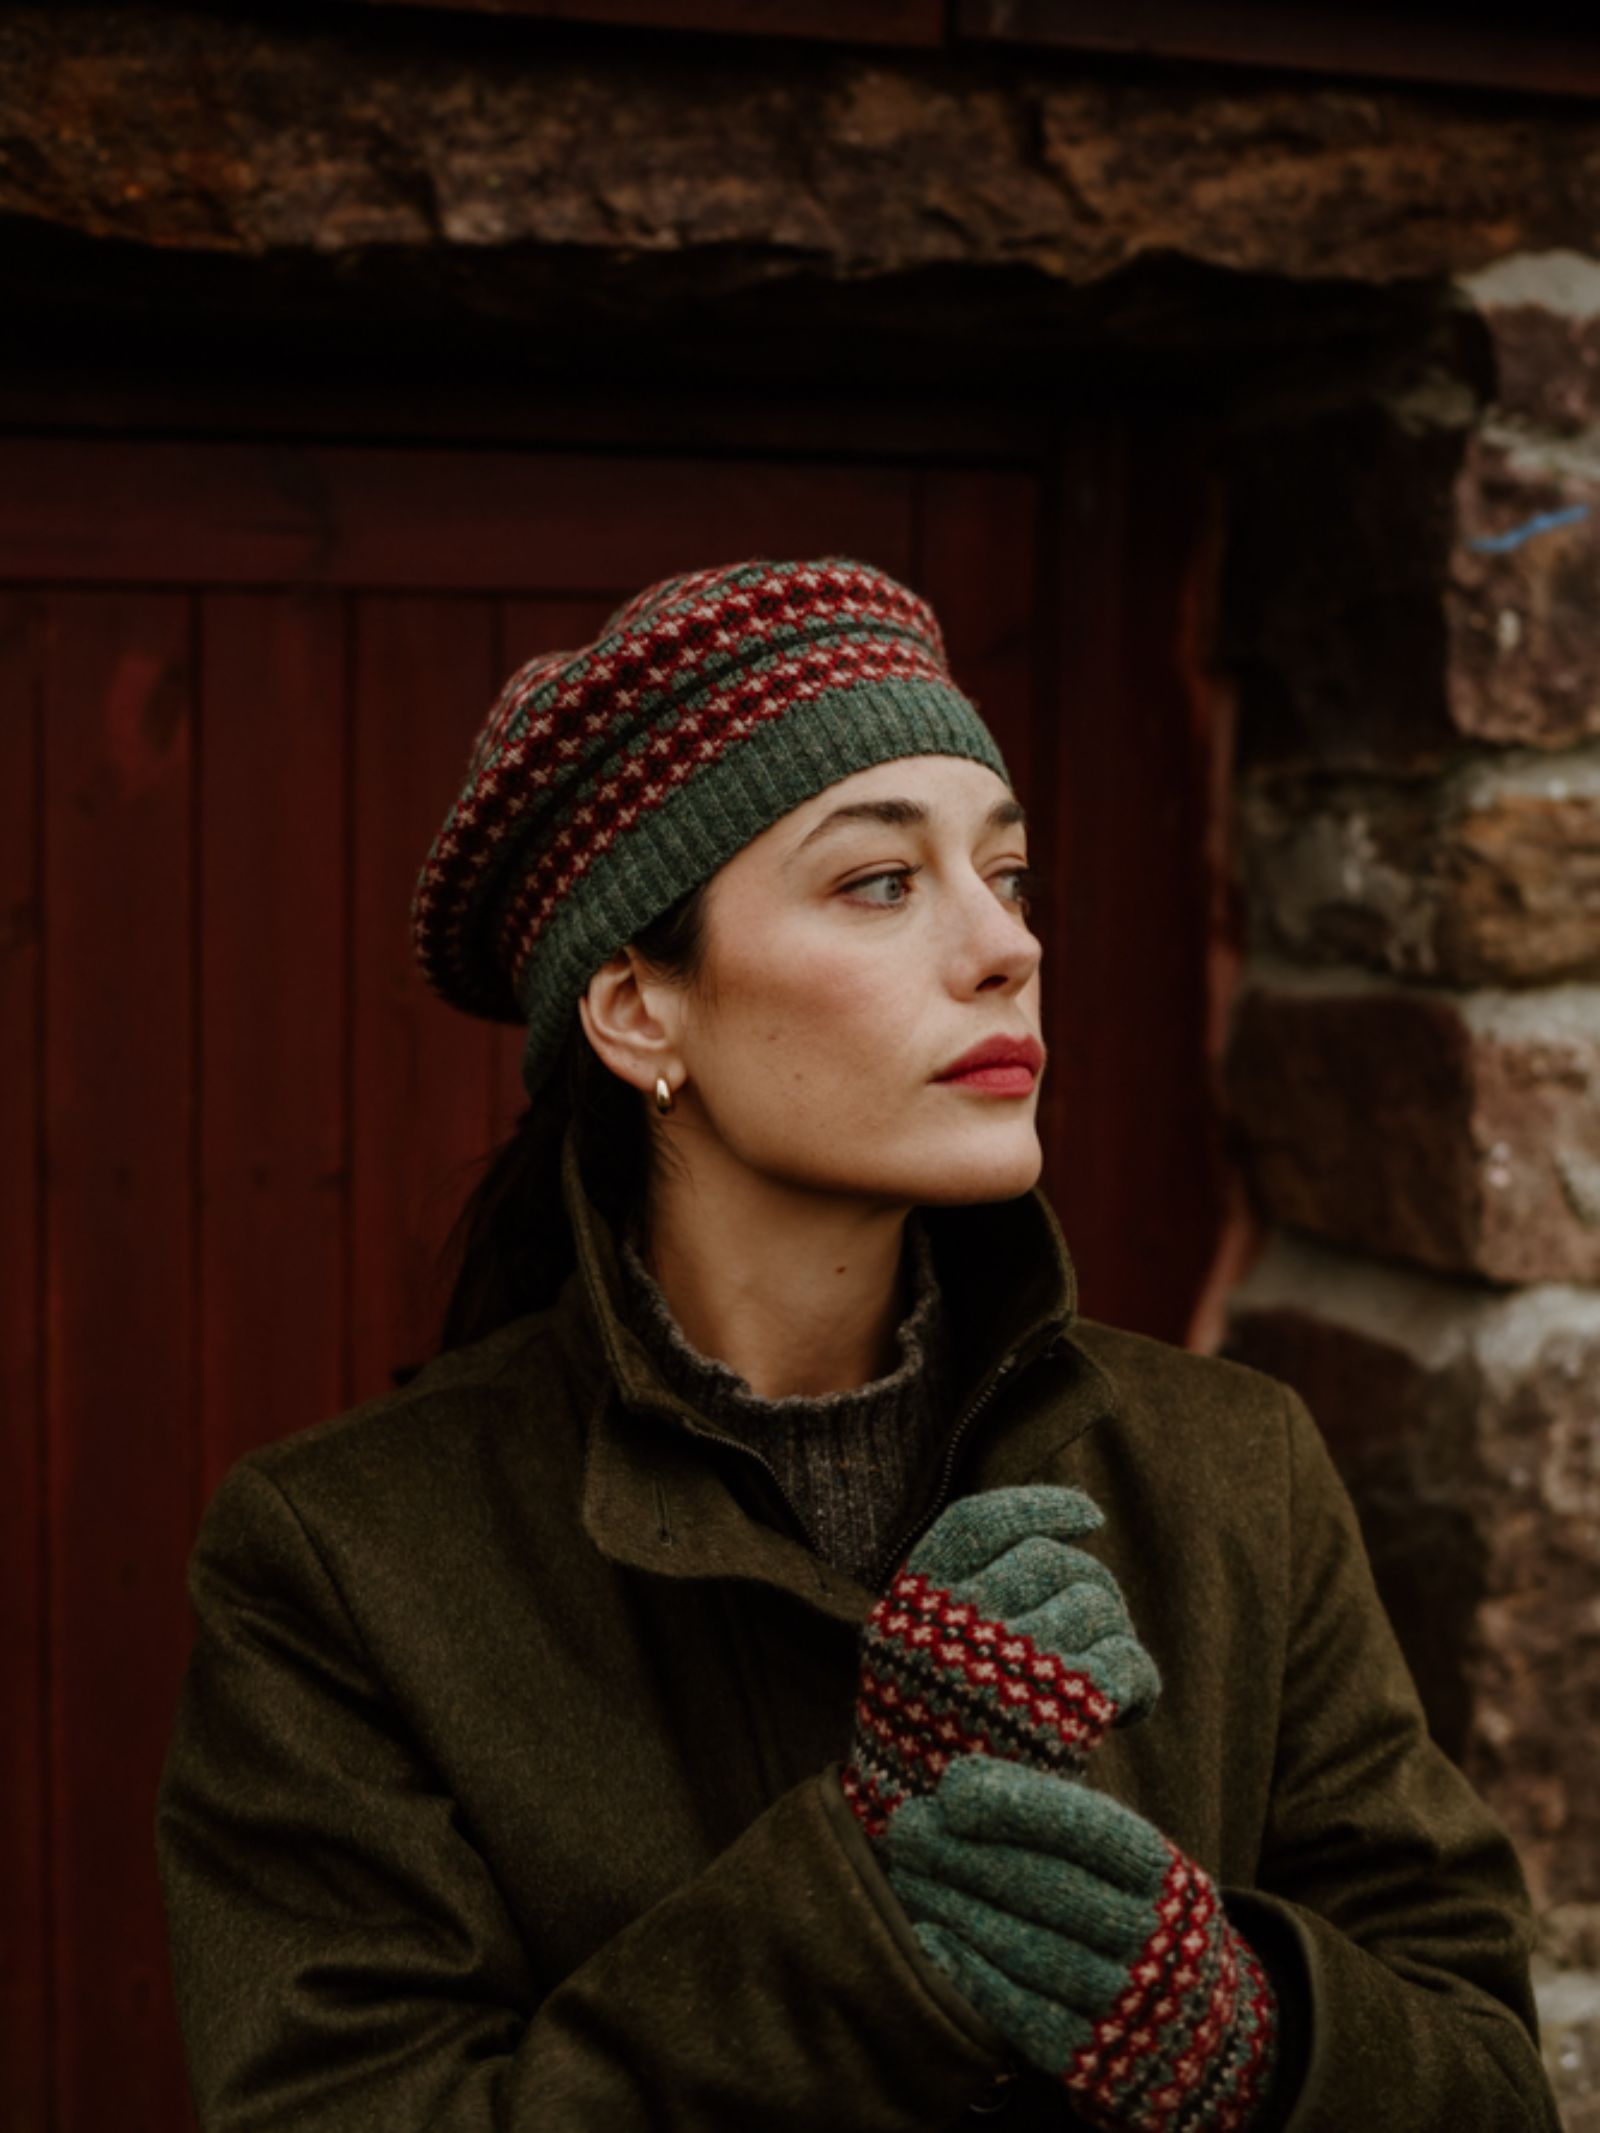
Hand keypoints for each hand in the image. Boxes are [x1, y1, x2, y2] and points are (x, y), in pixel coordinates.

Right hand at [840, 1485, 1160, 1838]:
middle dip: (1090, 1586)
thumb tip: (1061, 1533)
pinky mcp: (1054, 1717)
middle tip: (1098, 1626)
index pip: (981, 1520)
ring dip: (1115, 1633)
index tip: (1089, 1515)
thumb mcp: (921, 1655)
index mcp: (911, 1604)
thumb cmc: (937, 1740)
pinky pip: (1125, 1660)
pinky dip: (1140, 1680)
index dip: (1041, 1507)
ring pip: (1095, 1603)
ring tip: (1106, 1676)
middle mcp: (950, 1627)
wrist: (929, 1848)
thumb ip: (967, 1598)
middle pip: (1051, 1560)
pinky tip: (1130, 1708)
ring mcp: (1001, 1669)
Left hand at [887, 1758, 1278, 2131]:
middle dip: (963, 1854)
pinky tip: (928, 1937)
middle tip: (905, 1829)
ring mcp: (1121, 1998)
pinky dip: (970, 1972)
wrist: (1187, 2014)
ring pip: (1027, 1948)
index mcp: (1156, 1869)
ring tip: (907, 1876)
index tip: (950, 1792)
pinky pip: (1020, 2011)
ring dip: (955, 1908)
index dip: (1016, 1807)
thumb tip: (957, 1783)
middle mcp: (1148, 1933)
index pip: (1087, 1829)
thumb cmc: (1119, 1903)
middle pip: (1046, 1887)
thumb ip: (1043, 1811)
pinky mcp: (1088, 2051)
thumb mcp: (1108, 1849)